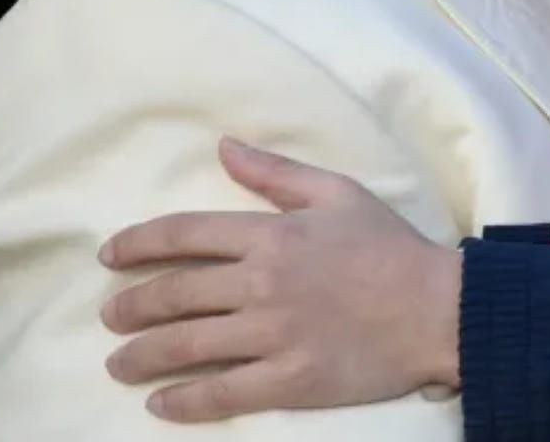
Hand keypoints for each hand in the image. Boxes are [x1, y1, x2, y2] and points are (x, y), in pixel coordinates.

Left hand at [97, 139, 460, 422]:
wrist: (439, 310)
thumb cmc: (392, 248)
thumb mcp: (339, 194)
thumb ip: (277, 173)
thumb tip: (224, 147)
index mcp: (273, 235)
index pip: (185, 234)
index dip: (138, 243)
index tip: (110, 256)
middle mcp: (263, 283)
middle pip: (174, 294)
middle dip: (131, 307)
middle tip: (112, 317)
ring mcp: (274, 335)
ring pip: (186, 346)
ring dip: (141, 356)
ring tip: (120, 364)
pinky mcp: (289, 379)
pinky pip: (221, 394)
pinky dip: (183, 401)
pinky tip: (160, 403)